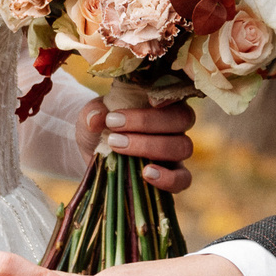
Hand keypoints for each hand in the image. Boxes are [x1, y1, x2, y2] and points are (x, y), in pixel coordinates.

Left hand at [80, 98, 195, 193]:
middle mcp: (176, 126)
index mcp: (164, 103)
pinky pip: (182, 179)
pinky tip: (146, 174)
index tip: (149, 100)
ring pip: (182, 147)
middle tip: (113, 126)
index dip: (170, 98)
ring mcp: (177, 152)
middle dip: (147, 122)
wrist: (95, 152)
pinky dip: (168, 178)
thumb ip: (93, 113)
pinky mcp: (174, 176)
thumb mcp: (92, 116)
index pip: (179, 95)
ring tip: (118, 147)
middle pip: (182, 119)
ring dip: (150, 146)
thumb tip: (96, 119)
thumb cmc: (102, 127)